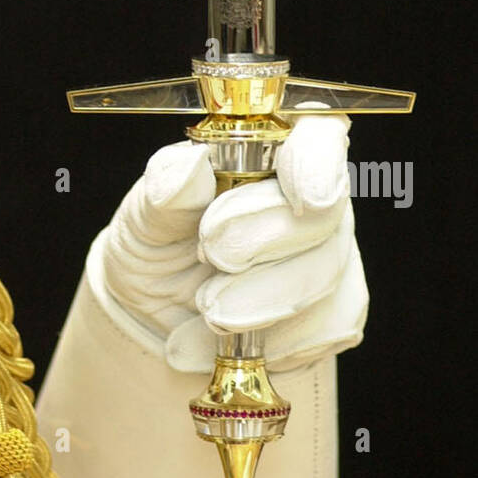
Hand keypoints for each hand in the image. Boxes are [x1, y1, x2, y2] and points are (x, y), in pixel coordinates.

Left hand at [100, 114, 367, 373]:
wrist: (153, 319)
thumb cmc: (156, 247)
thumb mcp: (143, 216)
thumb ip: (166, 189)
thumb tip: (193, 165)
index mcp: (269, 150)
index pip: (318, 135)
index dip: (318, 160)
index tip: (299, 194)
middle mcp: (311, 195)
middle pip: (326, 212)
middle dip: (264, 240)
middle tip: (207, 254)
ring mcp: (330, 253)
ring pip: (326, 274)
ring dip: (260, 301)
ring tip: (204, 309)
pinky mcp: (334, 311)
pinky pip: (326, 328)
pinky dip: (271, 342)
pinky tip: (220, 342)